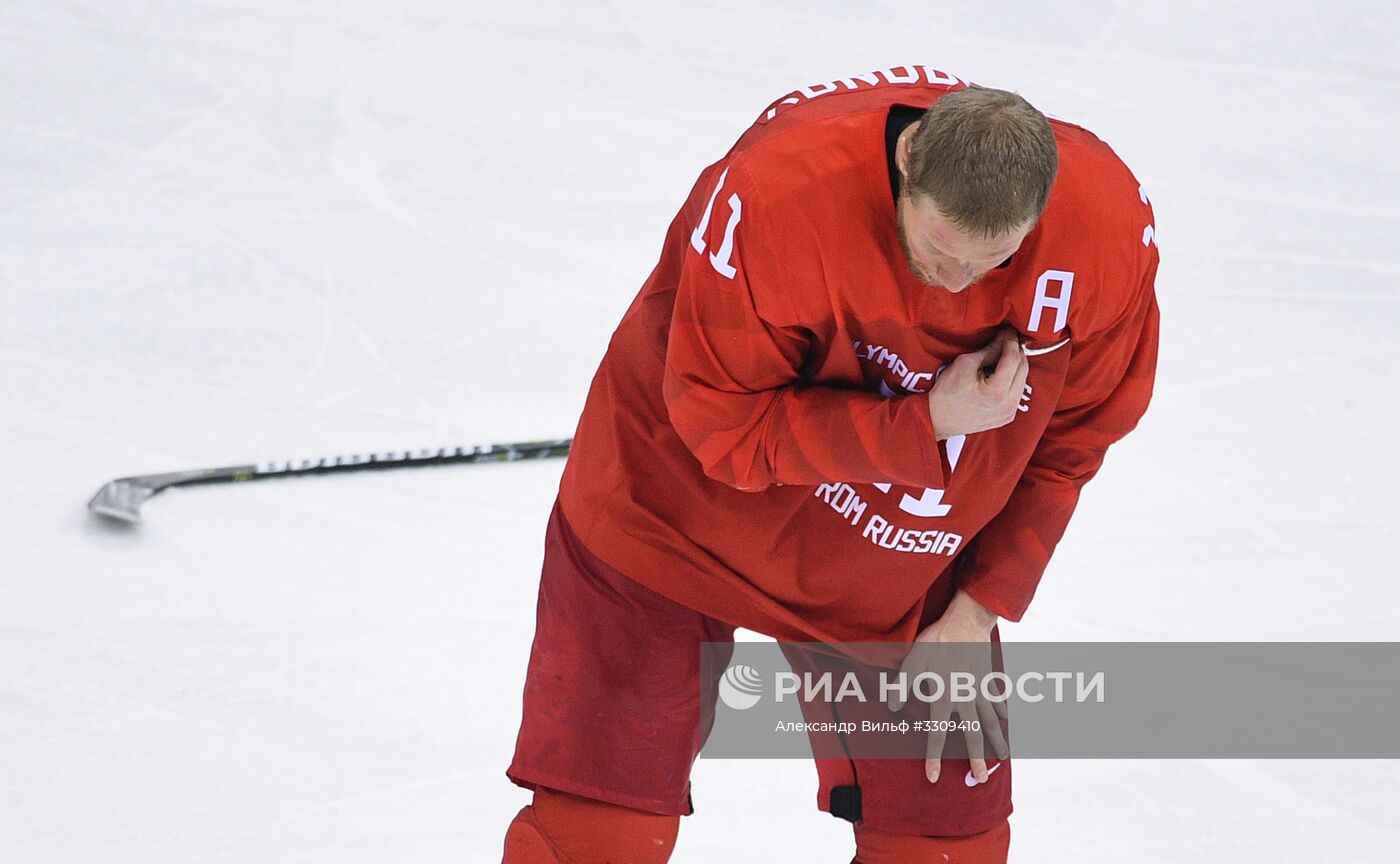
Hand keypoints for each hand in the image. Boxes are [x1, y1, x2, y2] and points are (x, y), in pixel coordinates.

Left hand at [886, 590, 1008, 783]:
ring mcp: (980, 689)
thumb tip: (892, 707)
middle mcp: (965, 698)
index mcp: (944, 697)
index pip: (938, 734)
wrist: (967, 621)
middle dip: (976, 759)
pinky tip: (1004, 720)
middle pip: (973, 734)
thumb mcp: (913, 660)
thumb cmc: (937, 640)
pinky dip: (1001, 711)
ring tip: (1002, 757)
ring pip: (990, 721)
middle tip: (981, 779)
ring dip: (996, 740)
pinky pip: (997, 699)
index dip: (934, 757)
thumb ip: (903, 685)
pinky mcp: (989, 678)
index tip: (933, 777)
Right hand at [928, 329, 1028, 440]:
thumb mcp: (965, 364)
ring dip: (1015, 365)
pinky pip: (1016, 392)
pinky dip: (1011, 379)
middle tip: (1006, 340)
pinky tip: (999, 373)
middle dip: (1015, 351)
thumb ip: (989, 350)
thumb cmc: (946, 394)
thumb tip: (1003, 339)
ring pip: (1022, 380)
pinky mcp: (1007, 416)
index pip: (1013, 358)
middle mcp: (1008, 404)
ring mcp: (1009, 412)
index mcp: (997, 391)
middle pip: (1023, 368)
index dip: (1011, 341)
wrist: (937, 419)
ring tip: (1002, 355)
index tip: (1008, 331)